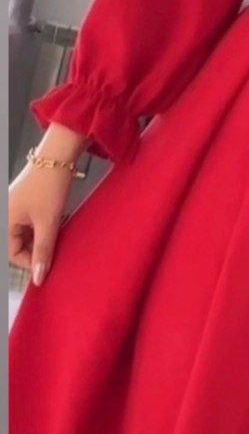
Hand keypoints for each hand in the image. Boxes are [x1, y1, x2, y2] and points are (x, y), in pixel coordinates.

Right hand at [9, 160, 73, 285]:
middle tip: (56, 247)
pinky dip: (42, 227)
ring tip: (56, 232)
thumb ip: (43, 251)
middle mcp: (5, 214)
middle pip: (18, 244)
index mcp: (4, 221)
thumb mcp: (48, 222)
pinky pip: (29, 223)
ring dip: (40, 238)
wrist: (58, 155)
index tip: (50, 262)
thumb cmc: (50, 186)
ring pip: (25, 234)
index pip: (13, 254)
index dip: (31, 261)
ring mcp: (14, 207)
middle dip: (36, 249)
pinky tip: (55, 223)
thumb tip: (38, 278)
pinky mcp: (24, 202)